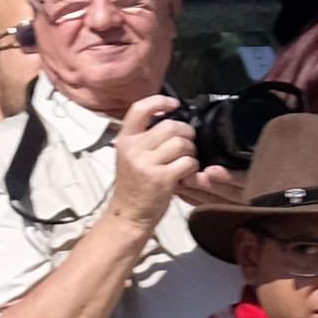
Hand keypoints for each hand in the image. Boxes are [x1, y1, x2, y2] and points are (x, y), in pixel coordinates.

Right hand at [109, 93, 204, 223]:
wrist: (129, 215)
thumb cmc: (134, 185)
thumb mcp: (130, 156)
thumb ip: (144, 138)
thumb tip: (170, 118)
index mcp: (125, 139)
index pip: (140, 109)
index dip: (160, 101)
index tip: (174, 104)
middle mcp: (134, 149)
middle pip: (169, 126)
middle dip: (186, 132)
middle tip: (187, 143)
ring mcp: (147, 164)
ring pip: (181, 143)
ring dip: (191, 151)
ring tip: (186, 160)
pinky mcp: (162, 179)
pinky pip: (188, 162)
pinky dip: (193, 166)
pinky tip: (186, 173)